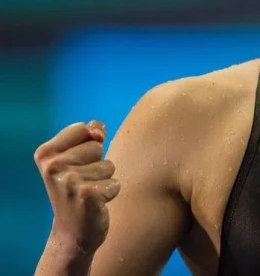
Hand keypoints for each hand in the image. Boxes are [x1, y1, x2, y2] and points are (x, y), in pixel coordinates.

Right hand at [34, 121, 120, 254]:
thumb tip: (99, 126)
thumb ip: (88, 136)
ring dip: (104, 179)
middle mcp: (53, 166)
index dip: (88, 143)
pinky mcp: (87, 195)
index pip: (83, 128)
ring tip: (88, 193)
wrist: (72, 232)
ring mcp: (69, 181)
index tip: (77, 163)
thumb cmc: (77, 189)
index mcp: (46, 153)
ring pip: (109, 165)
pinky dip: (110, 192)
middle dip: (96, 163)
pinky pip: (115, 183)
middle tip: (82, 182)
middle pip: (97, 145)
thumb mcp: (75, 159)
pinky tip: (95, 204)